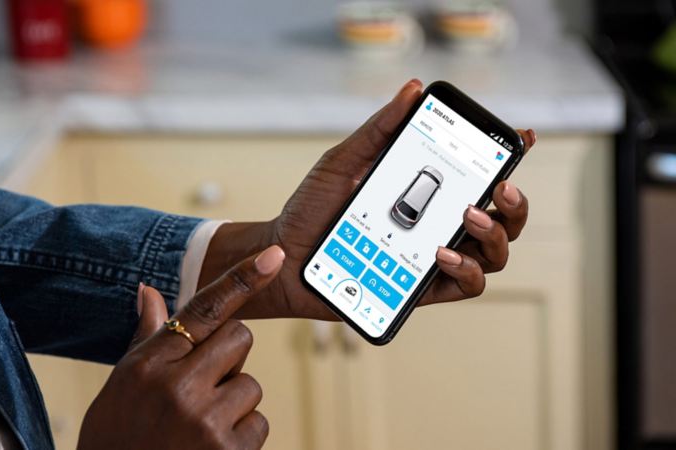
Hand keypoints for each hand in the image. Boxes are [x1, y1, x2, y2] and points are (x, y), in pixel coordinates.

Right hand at [78, 246, 285, 449]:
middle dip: (228, 358)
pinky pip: (258, 423)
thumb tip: (149, 291)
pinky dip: (241, 435)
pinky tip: (210, 447)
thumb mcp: (123, 382)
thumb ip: (148, 337)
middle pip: (239, 338)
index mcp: (150, 363)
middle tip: (201, 386)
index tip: (274, 257)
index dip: (243, 279)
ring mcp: (204, 420)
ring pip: (251, 384)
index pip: (204, 309)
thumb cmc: (117, 436)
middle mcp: (177, 386)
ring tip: (199, 426)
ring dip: (234, 403)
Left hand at [201, 79, 535, 319]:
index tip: (522, 138)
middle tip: (500, 187)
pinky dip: (465, 269)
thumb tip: (412, 90)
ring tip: (466, 216)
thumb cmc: (315, 209)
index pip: (480, 175)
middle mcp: (440, 226)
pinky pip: (467, 285)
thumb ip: (379, 131)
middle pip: (504, 218)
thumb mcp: (343, 162)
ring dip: (493, 234)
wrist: (285, 255)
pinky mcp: (425, 291)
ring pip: (496, 253)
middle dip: (514, 202)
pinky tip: (441, 252)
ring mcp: (436, 260)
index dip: (509, 157)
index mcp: (429, 193)